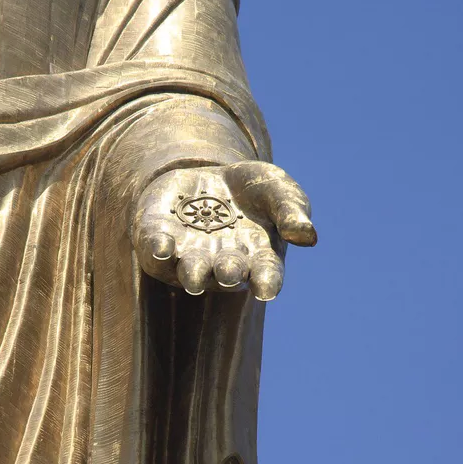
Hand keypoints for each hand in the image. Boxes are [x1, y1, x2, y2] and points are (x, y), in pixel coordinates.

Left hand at [133, 161, 316, 299]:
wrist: (205, 173)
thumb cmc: (250, 190)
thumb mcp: (276, 189)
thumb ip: (291, 210)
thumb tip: (307, 236)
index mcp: (256, 257)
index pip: (264, 274)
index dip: (266, 282)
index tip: (267, 289)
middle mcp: (221, 263)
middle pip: (225, 274)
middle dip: (226, 273)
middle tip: (228, 273)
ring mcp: (188, 255)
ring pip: (189, 270)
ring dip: (192, 272)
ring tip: (194, 276)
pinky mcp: (157, 240)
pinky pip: (155, 252)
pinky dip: (158, 251)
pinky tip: (162, 247)